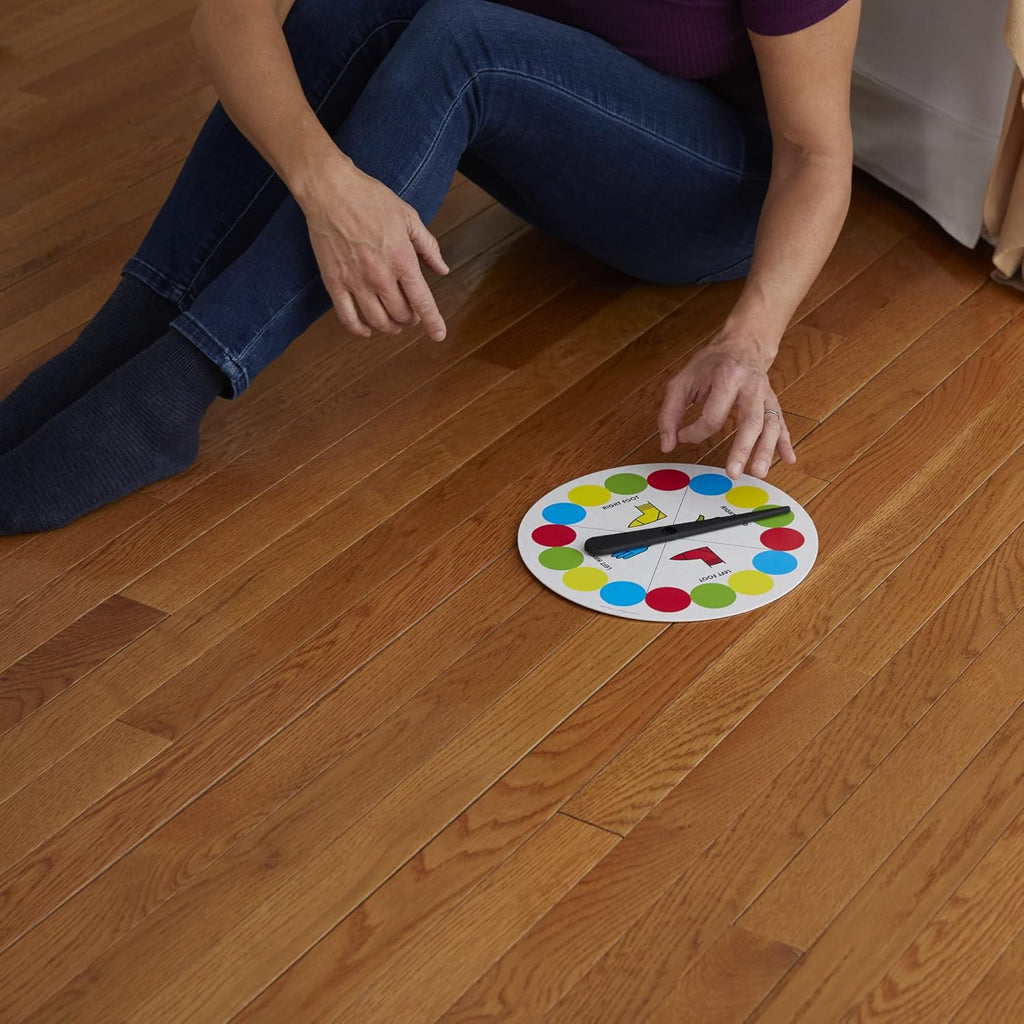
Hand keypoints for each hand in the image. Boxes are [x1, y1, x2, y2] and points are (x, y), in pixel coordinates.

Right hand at [299, 154, 449, 340]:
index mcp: (402, 260)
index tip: (439, 335)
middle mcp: (380, 276)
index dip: (433, 322)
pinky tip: (367, 330)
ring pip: (378, 321)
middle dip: (410, 319)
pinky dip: (359, 330)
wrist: (331, 190)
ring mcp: (356, 282)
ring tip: (393, 323)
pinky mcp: (334, 283)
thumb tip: (442, 269)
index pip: (422, 301)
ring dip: (389, 327)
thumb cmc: (371, 199)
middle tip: (411, 314)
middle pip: (401, 315)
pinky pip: (348, 318)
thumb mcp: (408, 217)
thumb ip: (428, 247)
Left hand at [658, 333, 795, 479]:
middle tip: (733, 472)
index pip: (712, 416)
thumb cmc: (710, 364)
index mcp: (727, 377)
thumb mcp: (682, 381)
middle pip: (750, 421)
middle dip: (742, 449)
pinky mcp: (773, 403)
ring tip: (759, 472)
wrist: (742, 345)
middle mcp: (751, 386)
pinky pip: (781, 424)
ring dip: (766, 450)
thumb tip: (668, 444)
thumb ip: (670, 413)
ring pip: (770, 425)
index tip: (683, 436)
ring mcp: (765, 395)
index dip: (695, 432)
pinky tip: (788, 459)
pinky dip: (785, 443)